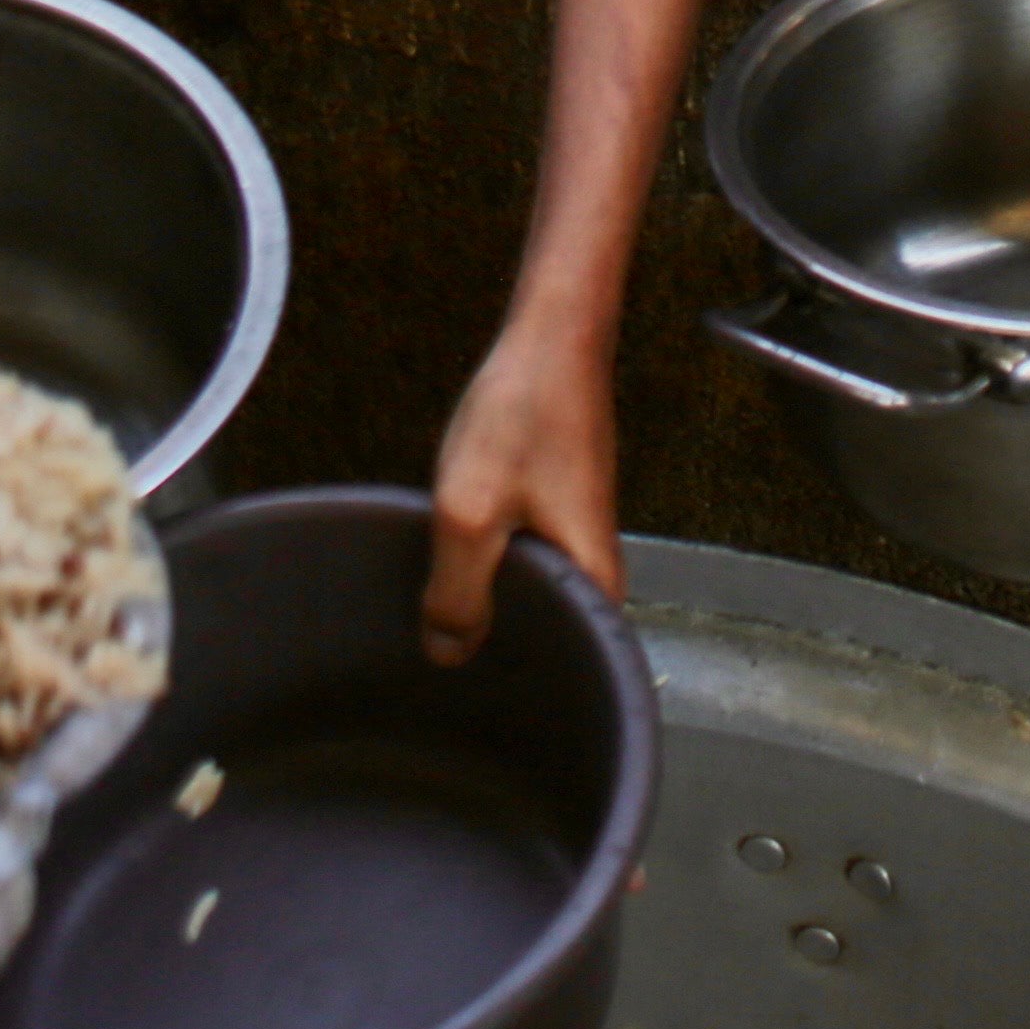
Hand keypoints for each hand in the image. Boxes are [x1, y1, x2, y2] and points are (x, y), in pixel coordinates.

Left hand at [422, 311, 616, 665]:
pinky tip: (449, 566)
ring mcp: (576, 534)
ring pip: (531, 595)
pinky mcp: (556, 508)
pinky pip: (522, 561)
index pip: (568, 668)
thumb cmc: (523, 413)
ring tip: (434, 618)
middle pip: (548, 636)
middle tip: (434, 659)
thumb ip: (457, 591)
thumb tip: (447, 653)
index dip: (516, 686)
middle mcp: (595, 565)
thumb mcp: (471, 512)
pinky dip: (487, 568)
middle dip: (495, 649)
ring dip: (487, 604)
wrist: (552, 334)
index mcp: (591, 581)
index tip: (465, 694)